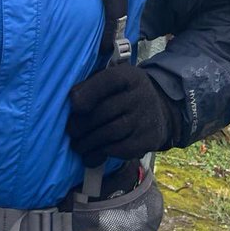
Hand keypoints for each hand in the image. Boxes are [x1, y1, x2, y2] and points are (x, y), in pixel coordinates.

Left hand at [66, 66, 181, 164]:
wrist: (158, 110)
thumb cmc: (123, 94)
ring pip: (111, 132)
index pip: (109, 80)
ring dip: (89, 142)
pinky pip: (121, 149)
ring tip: (77, 145)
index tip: (73, 105)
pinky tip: (92, 154)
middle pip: (105, 111)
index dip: (88, 92)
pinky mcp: (149, 139)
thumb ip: (90, 86)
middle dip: (82, 124)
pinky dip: (102, 152)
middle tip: (70, 131)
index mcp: (129, 76)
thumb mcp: (111, 82)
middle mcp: (141, 95)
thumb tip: (72, 101)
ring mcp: (147, 118)